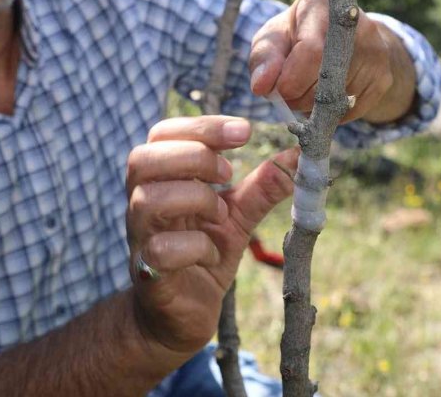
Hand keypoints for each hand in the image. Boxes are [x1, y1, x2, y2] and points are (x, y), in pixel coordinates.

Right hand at [126, 115, 297, 354]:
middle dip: (194, 157)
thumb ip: (262, 186)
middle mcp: (142, 202)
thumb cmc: (204, 254)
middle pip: (143, 159)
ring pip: (148, 200)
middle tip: (229, 174)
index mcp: (161, 179)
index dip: (202, 126)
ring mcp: (140, 238)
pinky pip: (160, 250)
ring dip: (195, 199)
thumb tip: (300, 155)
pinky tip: (212, 254)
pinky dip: (194, 247)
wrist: (182, 314)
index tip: (244, 131)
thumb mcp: (239, 215)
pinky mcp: (147, 274)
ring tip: (221, 214)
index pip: (163, 133)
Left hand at [249, 0, 414, 122]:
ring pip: (337, 100)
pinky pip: (351, 110)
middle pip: (325, 80)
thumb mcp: (273, 38)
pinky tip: (326, 95)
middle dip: (298, 97)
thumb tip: (261, 86)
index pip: (312, 51)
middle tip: (289, 93)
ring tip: (309, 89)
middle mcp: (358, 25)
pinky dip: (331, 113)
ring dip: (313, 107)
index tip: (278, 91)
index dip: (291, 80)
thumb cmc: (296, 35)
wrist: (341, 37)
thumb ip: (263, 59)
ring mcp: (376, 51)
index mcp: (324, 5)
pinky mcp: (384, 77)